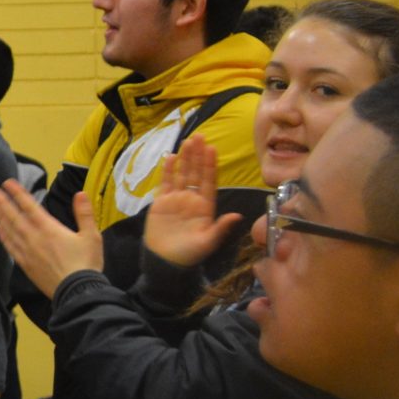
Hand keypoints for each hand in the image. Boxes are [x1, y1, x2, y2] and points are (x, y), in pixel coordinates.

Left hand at [0, 183, 105, 296]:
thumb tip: (80, 193)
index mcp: (49, 228)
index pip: (30, 206)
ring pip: (9, 231)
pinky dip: (3, 237)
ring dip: (0, 217)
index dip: (18, 193)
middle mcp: (34, 237)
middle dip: (3, 202)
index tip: (7, 183)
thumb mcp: (91, 236)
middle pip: (14, 216)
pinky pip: (10, 248)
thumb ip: (84, 213)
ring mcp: (27, 252)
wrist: (76, 291)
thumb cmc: (86, 263)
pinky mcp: (25, 265)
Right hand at [143, 134, 245, 268]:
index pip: (209, 180)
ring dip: (185, 158)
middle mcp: (192, 199)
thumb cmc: (189, 254)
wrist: (166, 261)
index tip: (212, 149)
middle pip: (196, 172)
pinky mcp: (161, 203)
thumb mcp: (208, 242)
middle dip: (198, 155)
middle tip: (200, 136)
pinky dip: (168, 170)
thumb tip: (237, 216)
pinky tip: (170, 157)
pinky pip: (165, 183)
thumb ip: (221, 227)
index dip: (210, 165)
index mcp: (206, 206)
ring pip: (182, 174)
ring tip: (188, 142)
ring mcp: (176, 199)